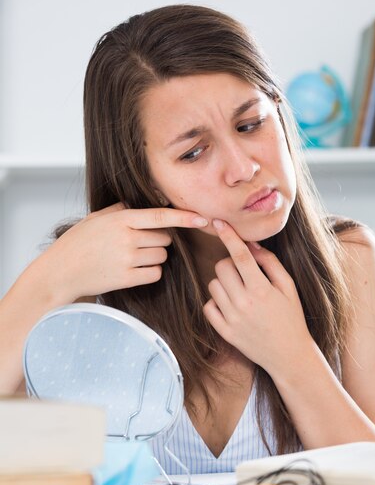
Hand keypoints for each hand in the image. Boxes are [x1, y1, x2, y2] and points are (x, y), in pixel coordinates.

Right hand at [42, 203, 207, 301]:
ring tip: (131, 257)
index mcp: (121, 219)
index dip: (184, 217)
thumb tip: (145, 205)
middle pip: (165, 239)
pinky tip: (133, 270)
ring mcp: (127, 259)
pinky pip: (155, 274)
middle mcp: (127, 238)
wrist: (60, 272)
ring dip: (154, 257)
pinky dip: (150, 272)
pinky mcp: (126, 279)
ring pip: (162, 257)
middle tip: (138, 243)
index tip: (203, 218)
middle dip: (159, 240)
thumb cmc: (78, 243)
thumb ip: (122, 210)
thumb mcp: (97, 218)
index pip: (160, 216)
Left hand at [203, 219, 313, 376]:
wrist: (289, 355)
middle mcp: (244, 303)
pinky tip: (231, 305)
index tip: (218, 223)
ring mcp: (232, 319)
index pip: (240, 256)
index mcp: (261, 290)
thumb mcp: (288, 287)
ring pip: (213, 285)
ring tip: (239, 291)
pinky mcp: (224, 332)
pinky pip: (209, 306)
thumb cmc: (291, 318)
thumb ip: (270, 263)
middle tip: (242, 272)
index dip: (229, 236)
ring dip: (223, 282)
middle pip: (221, 267)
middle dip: (229, 263)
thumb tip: (251, 245)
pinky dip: (216, 302)